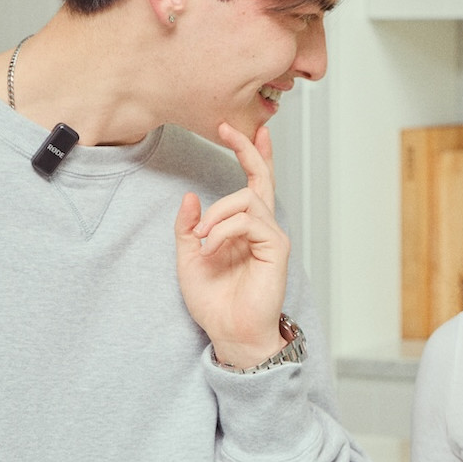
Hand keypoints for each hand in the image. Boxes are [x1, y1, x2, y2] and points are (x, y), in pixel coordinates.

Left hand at [176, 122, 289, 369]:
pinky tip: (210, 248)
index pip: (252, 183)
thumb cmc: (214, 301)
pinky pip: (248, 222)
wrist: (229, 333)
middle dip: (247, 150)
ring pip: (246, 199)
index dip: (249, 154)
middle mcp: (261, 228)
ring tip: (202, 238)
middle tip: (227, 129)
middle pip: (261, 178)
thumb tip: (191, 197)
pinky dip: (224, 231)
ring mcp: (271, 237)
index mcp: (244, 228)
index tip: (235, 128)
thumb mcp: (188, 258)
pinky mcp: (275, 248)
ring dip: (217, 215)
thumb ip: (188, 228)